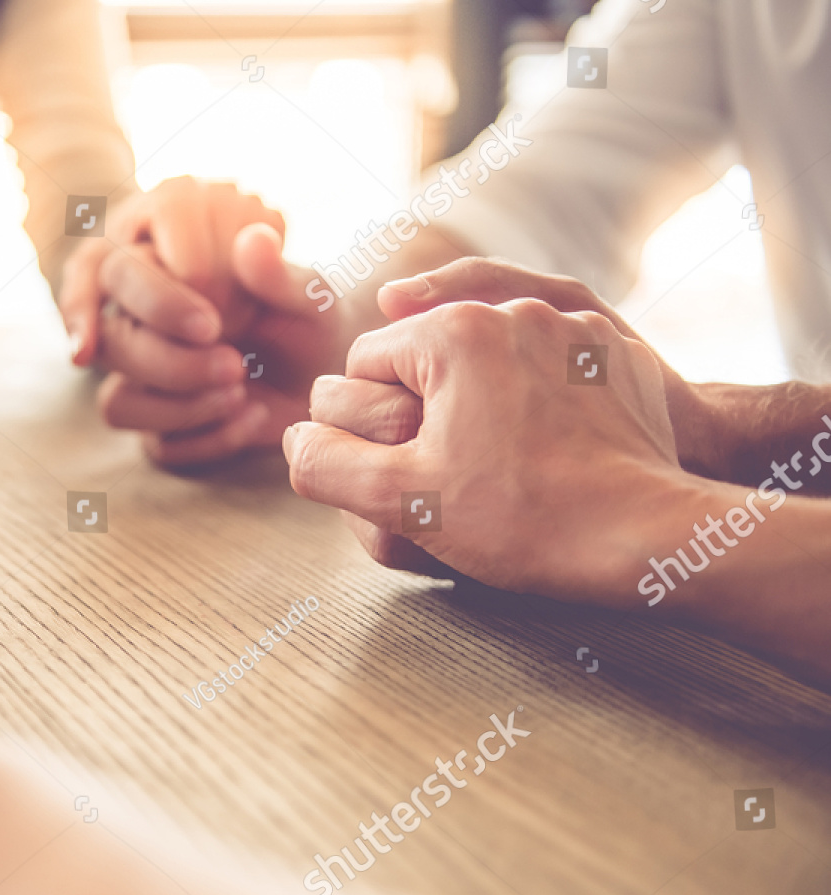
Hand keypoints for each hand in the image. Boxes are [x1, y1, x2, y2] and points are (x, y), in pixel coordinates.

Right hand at [58, 178, 348, 466]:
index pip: (117, 274)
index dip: (159, 301)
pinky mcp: (161, 430)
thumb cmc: (307, 318)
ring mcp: (142, 381)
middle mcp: (136, 323)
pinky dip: (209, 439)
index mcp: (156, 269)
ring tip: (241, 391)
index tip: (216, 319)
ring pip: (117, 404)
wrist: (325, 374)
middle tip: (235, 364)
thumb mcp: (307, 294)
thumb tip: (253, 239)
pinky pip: (156, 446)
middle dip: (170, 362)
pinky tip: (254, 416)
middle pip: (110, 344)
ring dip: (181, 407)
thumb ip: (277, 274)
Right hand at [284, 258, 685, 606]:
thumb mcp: (399, 501)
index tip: (401, 471)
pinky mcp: (613, 358)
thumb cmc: (522, 519)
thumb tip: (293, 440)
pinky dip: (533, 408)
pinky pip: (543, 372)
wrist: (644, 537)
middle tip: (447, 481)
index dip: (365, 427)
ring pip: (485, 366)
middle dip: (422, 417)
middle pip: (426, 362)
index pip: (365, 365)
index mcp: (453, 332)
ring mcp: (571, 330)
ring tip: (497, 472)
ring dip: (476, 411)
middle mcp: (514, 311)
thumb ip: (326, 464)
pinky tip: (544, 457)